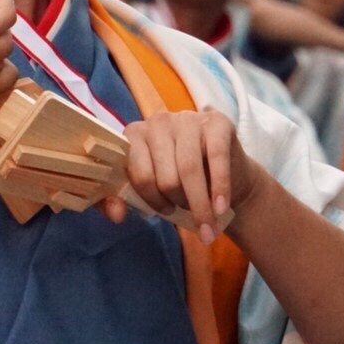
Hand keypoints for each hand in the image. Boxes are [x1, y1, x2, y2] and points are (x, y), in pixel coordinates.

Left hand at [102, 108, 258, 242]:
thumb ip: (123, 201)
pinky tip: (221, 207)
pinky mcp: (217, 122)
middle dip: (178, 202)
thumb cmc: (181, 182)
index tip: (165, 212)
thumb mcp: (150, 190)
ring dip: (199, 204)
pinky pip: (217, 157)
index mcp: (134, 135)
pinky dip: (220, 188)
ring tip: (207, 225)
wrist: (228, 173)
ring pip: (189, 168)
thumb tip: (116, 216)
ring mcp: (187, 119)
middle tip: (189, 214)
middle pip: (165, 176)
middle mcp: (157, 122)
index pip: (138, 173)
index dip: (152, 200)